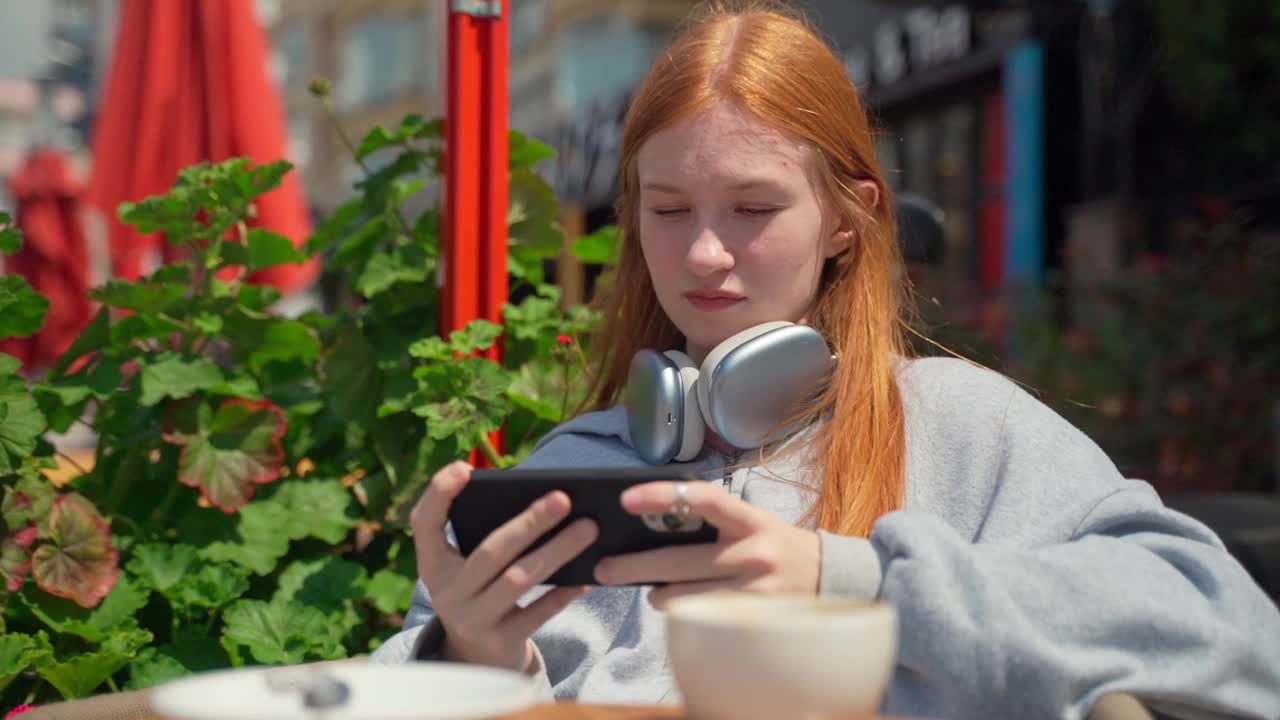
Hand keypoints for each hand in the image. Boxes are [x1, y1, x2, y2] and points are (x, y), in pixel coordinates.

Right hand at [410, 461, 597, 672]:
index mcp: (434, 564)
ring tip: (588, 529)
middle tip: (563, 498)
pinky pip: (538, 613)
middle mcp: (447, 592)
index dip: (440, 495)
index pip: (424, 524)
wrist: (477, 656)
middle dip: (529, 522)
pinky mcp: (500, 643)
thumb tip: (544, 501)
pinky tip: (586, 575)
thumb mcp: (468, 566)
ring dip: (556, 551)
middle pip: (490, 551)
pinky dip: (563, 592)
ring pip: (519, 579)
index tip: (463, 467)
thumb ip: (487, 535)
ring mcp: (472, 619)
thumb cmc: (481, 589)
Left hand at [592, 481, 820, 608]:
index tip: (626, 498)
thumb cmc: (776, 546)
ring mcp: (754, 590)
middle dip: (634, 565)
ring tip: (650, 590)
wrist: (832, 581)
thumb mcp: (752, 524)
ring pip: (684, 596)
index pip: (703, 498)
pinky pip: (700, 618)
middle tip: (604, 567)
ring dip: (657, 594)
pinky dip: (680, 612)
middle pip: (680, 560)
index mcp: (750, 520)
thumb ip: (712, 523)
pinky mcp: (752, 619)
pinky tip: (675, 606)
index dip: (662, 495)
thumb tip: (649, 527)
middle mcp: (753, 553)